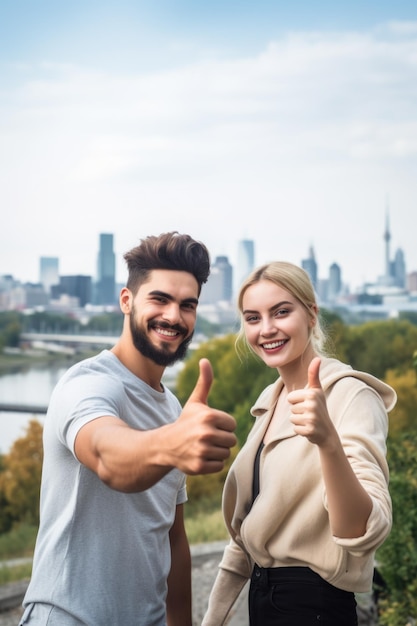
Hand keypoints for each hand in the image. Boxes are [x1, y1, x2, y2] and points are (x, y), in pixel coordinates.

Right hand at [170, 358, 236, 473]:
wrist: (166, 444)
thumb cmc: (185, 421)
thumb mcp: (196, 402)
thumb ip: (205, 382)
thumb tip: (205, 360)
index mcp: (209, 416)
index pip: (232, 424)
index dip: (222, 425)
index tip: (209, 425)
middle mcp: (206, 433)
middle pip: (231, 440)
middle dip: (221, 439)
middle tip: (206, 437)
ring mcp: (202, 451)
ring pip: (226, 453)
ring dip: (217, 451)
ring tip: (203, 446)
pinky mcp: (200, 466)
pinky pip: (219, 466)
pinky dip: (212, 463)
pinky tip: (200, 456)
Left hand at [287, 357, 335, 446]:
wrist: (328, 432)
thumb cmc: (319, 407)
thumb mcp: (317, 390)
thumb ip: (314, 374)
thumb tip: (317, 358)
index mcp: (312, 393)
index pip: (290, 398)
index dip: (297, 402)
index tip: (308, 404)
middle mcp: (312, 405)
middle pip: (291, 408)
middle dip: (298, 412)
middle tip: (310, 414)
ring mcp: (311, 418)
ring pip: (292, 419)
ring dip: (299, 421)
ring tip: (309, 421)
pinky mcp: (309, 430)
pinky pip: (295, 429)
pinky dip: (300, 431)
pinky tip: (310, 429)